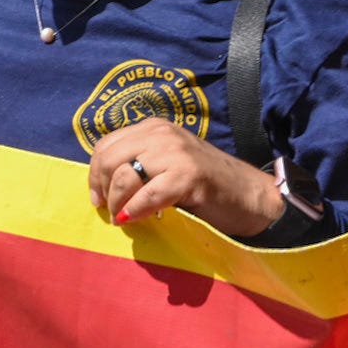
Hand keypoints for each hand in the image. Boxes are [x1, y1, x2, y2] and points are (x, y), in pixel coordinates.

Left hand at [87, 118, 281, 237]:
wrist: (252, 195)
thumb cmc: (207, 186)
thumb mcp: (166, 165)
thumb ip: (139, 164)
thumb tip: (102, 186)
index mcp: (153, 128)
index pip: (106, 145)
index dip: (94, 173)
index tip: (96, 197)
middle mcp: (161, 134)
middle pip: (110, 159)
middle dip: (103, 188)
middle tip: (109, 210)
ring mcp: (175, 153)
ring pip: (125, 175)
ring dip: (117, 202)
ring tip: (122, 217)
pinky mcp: (189, 175)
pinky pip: (149, 195)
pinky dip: (135, 210)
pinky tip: (133, 219)